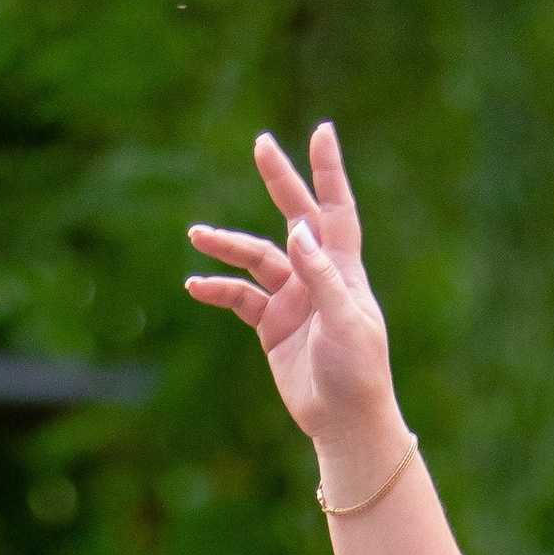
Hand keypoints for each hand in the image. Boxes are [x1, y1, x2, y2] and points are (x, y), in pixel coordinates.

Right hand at [187, 125, 400, 459]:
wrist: (345, 423)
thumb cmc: (357, 374)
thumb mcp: (345, 324)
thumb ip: (322, 277)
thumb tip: (298, 230)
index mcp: (343, 271)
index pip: (335, 211)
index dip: (328, 172)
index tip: (322, 132)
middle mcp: (317, 276)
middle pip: (295, 217)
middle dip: (279, 181)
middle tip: (261, 144)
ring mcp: (293, 299)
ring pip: (256, 259)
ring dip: (227, 246)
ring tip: (197, 234)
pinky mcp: (272, 325)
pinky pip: (240, 297)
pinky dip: (218, 289)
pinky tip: (195, 285)